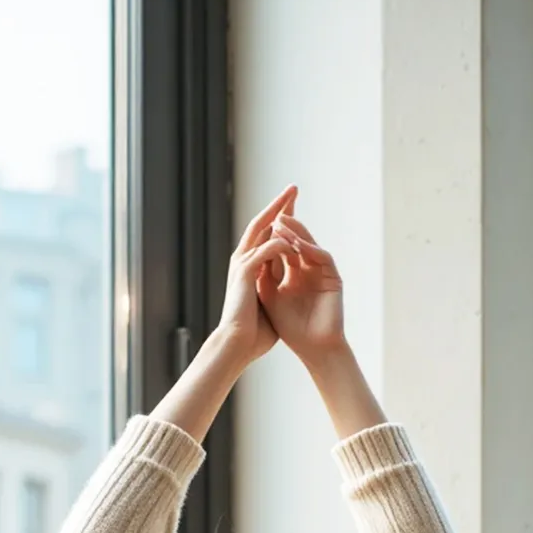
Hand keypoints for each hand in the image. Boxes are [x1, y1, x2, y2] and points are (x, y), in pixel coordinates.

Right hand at [216, 185, 300, 364]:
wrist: (238, 344)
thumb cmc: (254, 331)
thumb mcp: (270, 301)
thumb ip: (275, 284)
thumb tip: (287, 280)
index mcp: (248, 266)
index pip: (265, 234)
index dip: (279, 218)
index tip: (293, 205)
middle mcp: (242, 259)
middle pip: (262, 222)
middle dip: (279, 205)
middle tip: (293, 188)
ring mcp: (242, 263)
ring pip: (262, 228)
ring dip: (279, 212)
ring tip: (293, 198)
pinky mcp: (245, 271)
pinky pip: (267, 248)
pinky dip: (281, 241)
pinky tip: (294, 239)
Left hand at [256, 204, 345, 365]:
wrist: (312, 349)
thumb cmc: (290, 328)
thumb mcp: (269, 294)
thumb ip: (264, 270)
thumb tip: (254, 245)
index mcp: (291, 273)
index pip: (282, 244)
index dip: (274, 228)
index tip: (264, 214)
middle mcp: (307, 269)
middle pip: (296, 237)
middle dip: (288, 220)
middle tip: (279, 202)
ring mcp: (321, 272)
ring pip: (308, 244)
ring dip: (296, 232)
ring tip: (282, 221)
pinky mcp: (333, 278)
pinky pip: (322, 257)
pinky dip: (310, 249)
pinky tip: (297, 244)